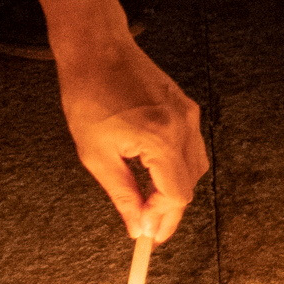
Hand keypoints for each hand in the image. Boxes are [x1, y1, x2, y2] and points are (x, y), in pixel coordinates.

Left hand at [56, 31, 206, 242]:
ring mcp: (188, 114)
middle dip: (169, 209)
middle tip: (146, 225)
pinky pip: (191, 147)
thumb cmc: (89, 94)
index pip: (176, 196)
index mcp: (161, 139)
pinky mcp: (185, 106)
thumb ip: (123, 194)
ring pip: (195, 167)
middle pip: (190, 185)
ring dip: (174, 189)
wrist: (97, 49)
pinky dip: (176, 167)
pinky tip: (154, 174)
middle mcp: (183, 127)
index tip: (146, 234)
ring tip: (147, 201)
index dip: (162, 220)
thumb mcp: (96, 154)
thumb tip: (137, 225)